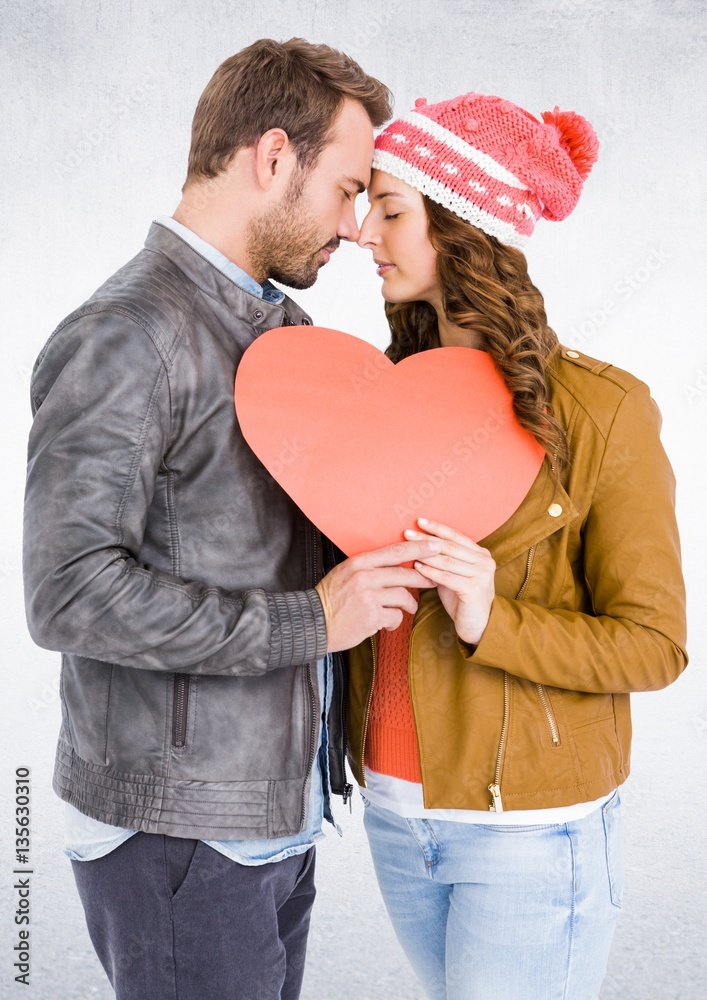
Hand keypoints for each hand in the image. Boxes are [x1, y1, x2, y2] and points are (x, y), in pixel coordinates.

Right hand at [314, 538, 442, 652]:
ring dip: (409, 604)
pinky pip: (396, 616)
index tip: (435, 546)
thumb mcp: (346, 573)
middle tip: (433, 580)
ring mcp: (368, 597)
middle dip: (423, 577)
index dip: (418, 548)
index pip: (394, 551)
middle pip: (404, 574)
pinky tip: (388, 623)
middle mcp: (364, 577)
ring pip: (403, 596)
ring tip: (408, 608)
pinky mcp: (371, 616)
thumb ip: (369, 567)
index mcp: (359, 563)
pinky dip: (395, 621)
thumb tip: (397, 564)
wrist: (313, 622)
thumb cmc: (332, 598)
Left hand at [404, 517, 495, 645]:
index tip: (419, 521)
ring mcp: (481, 575)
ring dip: (425, 554)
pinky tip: (417, 567)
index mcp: (482, 554)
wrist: (478, 626)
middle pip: (450, 546)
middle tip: (407, 533)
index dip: (437, 528)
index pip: (456, 536)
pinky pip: (447, 577)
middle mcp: (485, 561)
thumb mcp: (454, 575)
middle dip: (426, 539)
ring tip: (408, 549)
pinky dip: (430, 571)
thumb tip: (419, 544)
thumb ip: (443, 560)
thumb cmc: (462, 599)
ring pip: (447, 560)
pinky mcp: (474, 589)